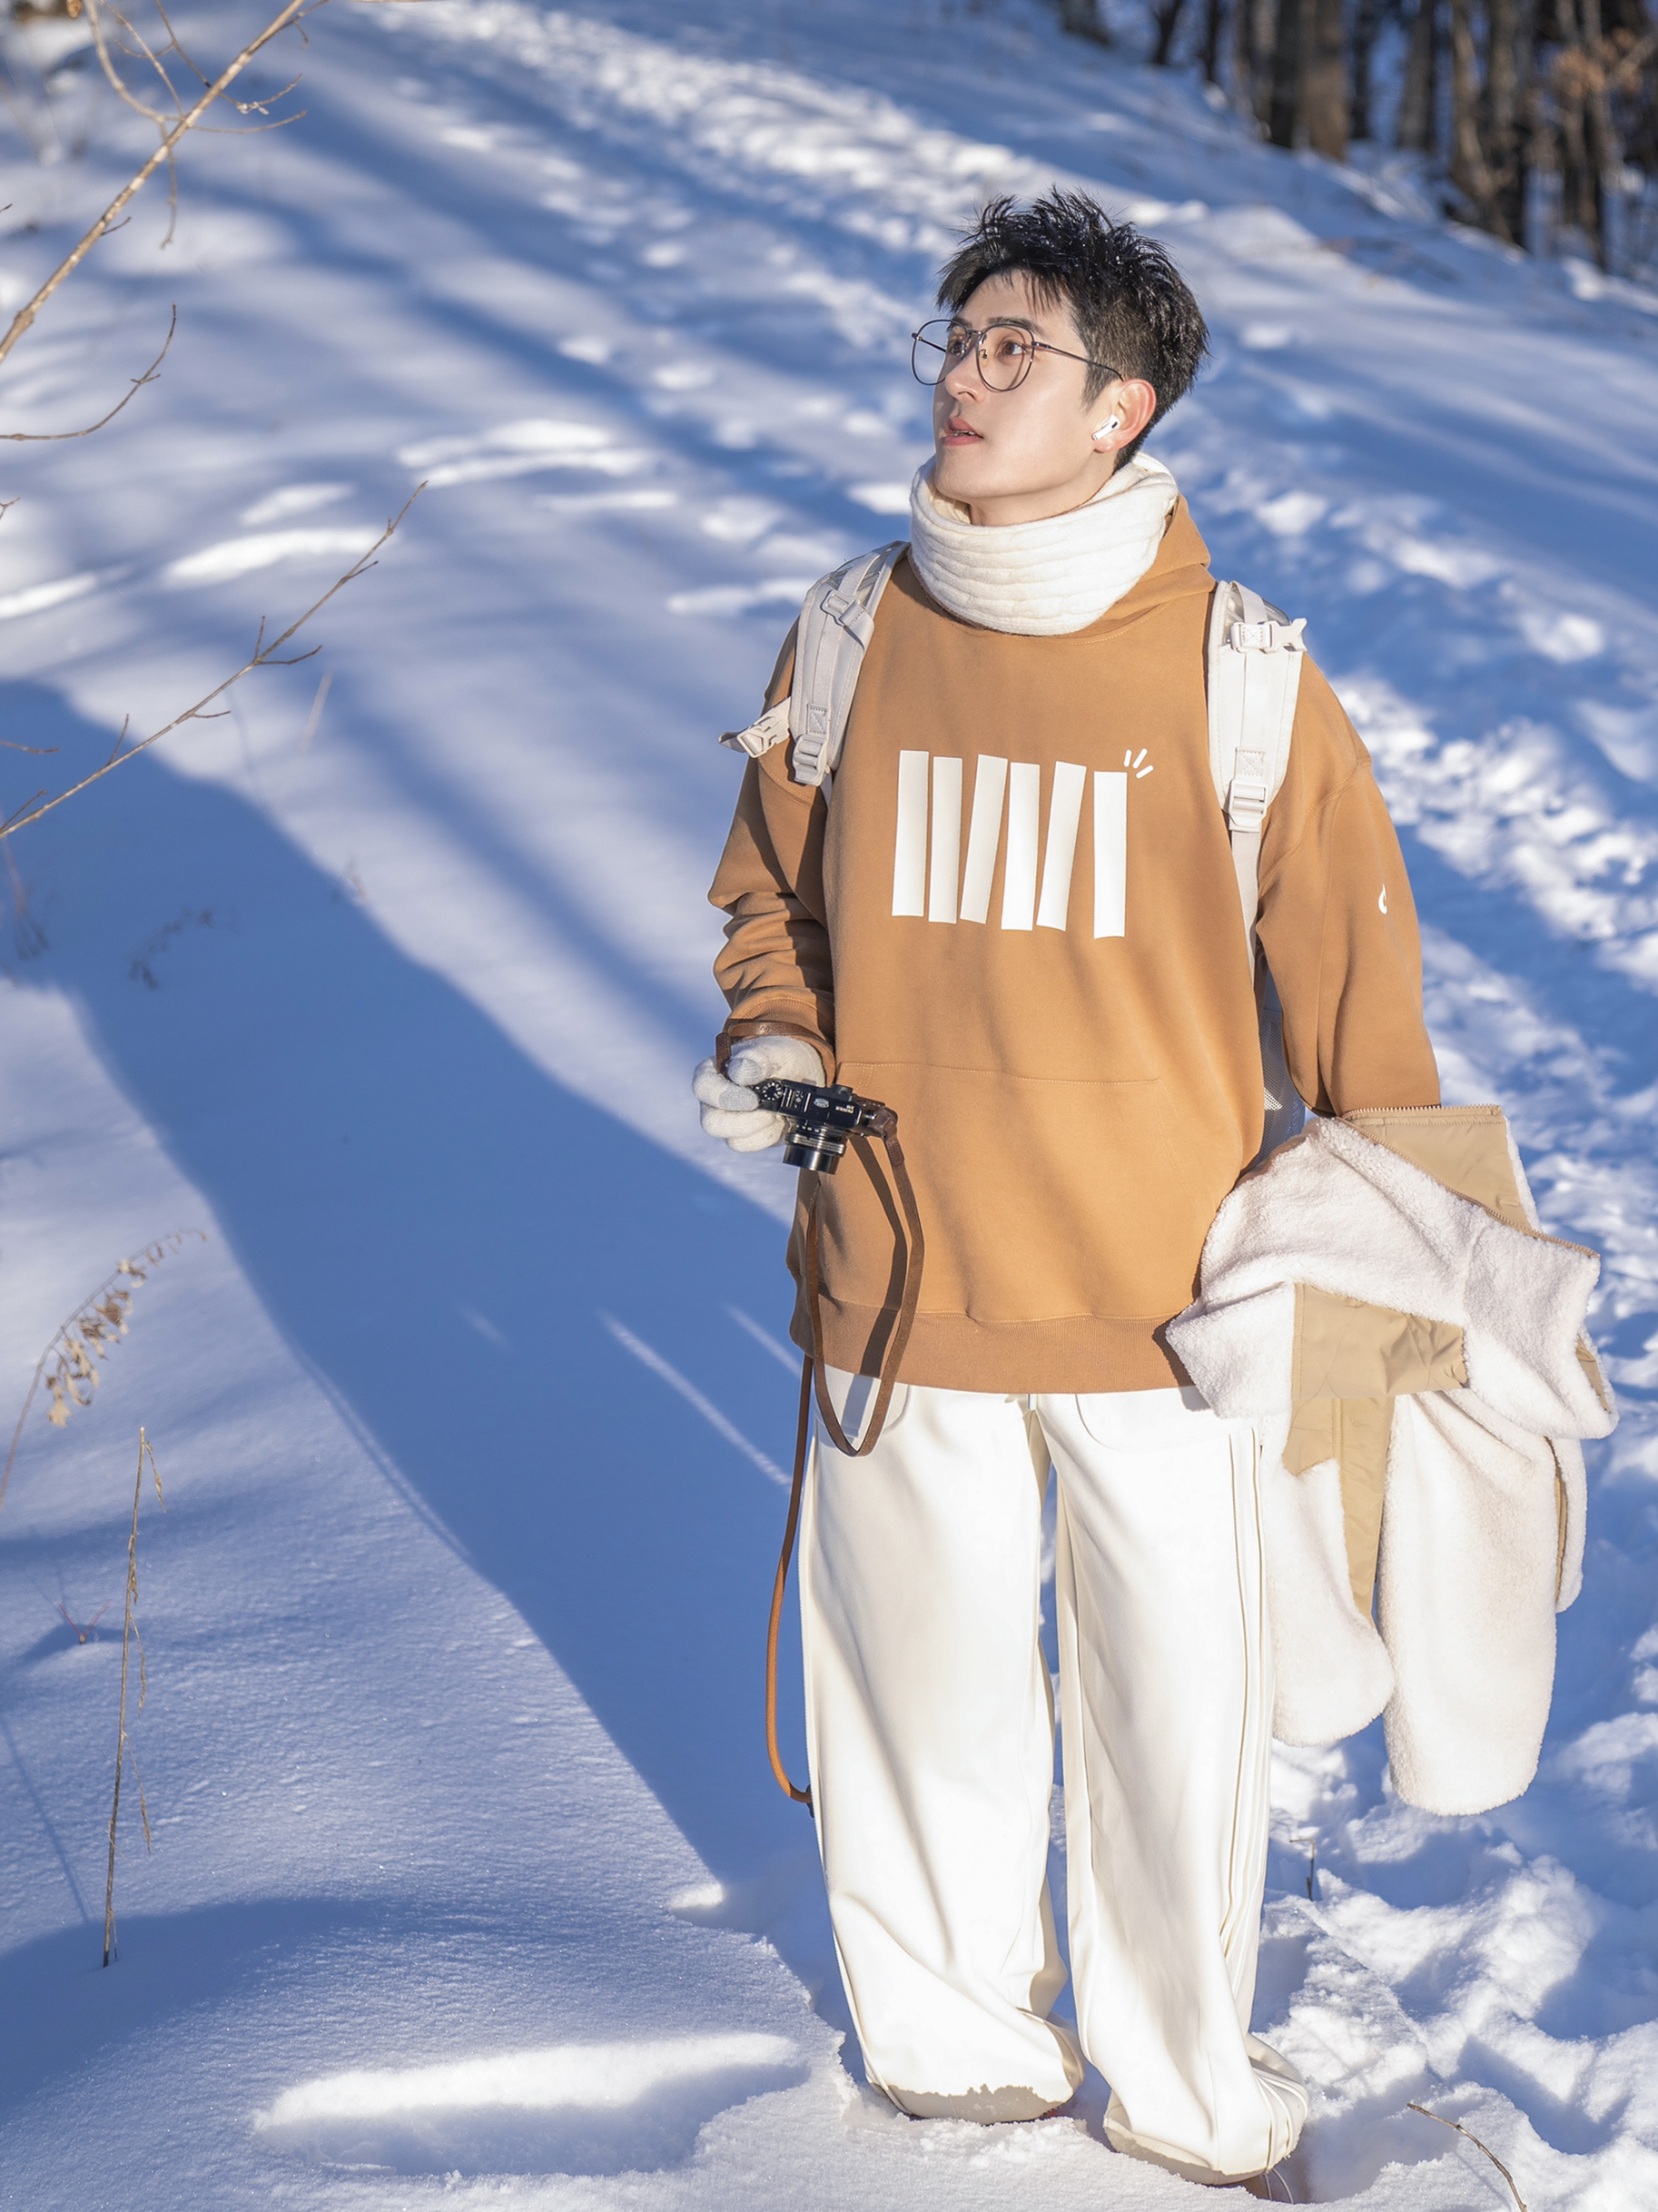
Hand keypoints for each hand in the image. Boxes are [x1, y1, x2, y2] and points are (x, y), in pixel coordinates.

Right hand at [693, 1035, 825, 1153]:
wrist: (800, 1073)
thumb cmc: (778, 1057)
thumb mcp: (772, 1050)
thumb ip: (755, 1058)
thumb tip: (740, 1073)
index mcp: (711, 1074)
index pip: (704, 1088)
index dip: (727, 1097)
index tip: (753, 1099)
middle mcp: (714, 1103)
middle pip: (712, 1124)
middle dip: (744, 1122)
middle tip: (769, 1113)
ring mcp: (730, 1123)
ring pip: (734, 1141)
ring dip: (762, 1129)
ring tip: (778, 1112)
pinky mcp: (748, 1137)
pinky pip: (754, 1145)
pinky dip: (770, 1136)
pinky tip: (781, 1121)